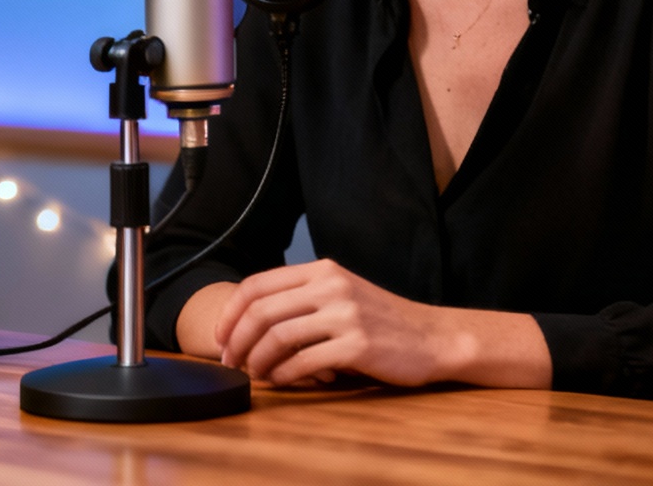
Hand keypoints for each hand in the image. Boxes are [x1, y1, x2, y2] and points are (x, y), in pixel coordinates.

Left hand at [215, 259, 459, 387]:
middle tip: (229, 360)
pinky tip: (280, 381)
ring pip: (277, 337)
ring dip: (256, 360)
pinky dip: (283, 375)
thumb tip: (251, 320)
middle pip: (261, 312)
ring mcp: (345, 315)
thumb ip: (303, 298)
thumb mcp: (342, 293)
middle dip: (236, 340)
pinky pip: (303, 362)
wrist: (431, 337)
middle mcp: (331, 286)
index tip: (221, 336)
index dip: (230, 313)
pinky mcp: (356, 345)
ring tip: (254, 373)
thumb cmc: (382, 321)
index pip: (257, 285)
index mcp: (322, 270)